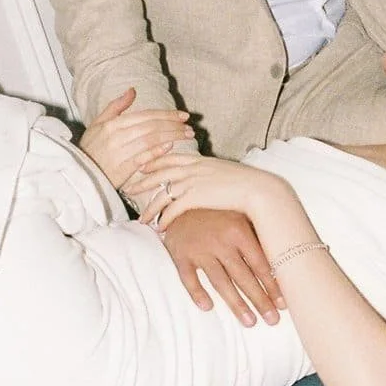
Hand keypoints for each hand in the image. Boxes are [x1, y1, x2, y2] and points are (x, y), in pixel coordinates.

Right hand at [77, 87, 190, 192]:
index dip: (166, 114)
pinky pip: (142, 157)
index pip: (146, 115)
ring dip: (172, 136)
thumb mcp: (98, 124)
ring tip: (187, 136)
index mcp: (112, 124)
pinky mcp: (121, 169)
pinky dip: (156, 151)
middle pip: (152, 126)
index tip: (183, 115)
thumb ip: (116, 107)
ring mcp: (119, 152)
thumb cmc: (89, 149)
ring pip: (150, 140)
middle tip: (190, 126)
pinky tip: (170, 147)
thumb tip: (132, 90)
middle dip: (173, 125)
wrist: (77, 174)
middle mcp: (116, 136)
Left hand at [125, 152, 285, 233]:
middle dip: (142, 182)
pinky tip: (160, 227)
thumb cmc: (245, 182)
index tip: (142, 166)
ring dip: (150, 208)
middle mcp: (192, 168)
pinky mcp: (195, 197)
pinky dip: (164, 218)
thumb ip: (210, 171)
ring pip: (162, 194)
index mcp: (199, 159)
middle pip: (159, 173)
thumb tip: (206, 177)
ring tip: (142, 219)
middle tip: (129, 188)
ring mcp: (192, 181)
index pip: (169, 157)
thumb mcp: (224, 170)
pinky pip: (173, 209)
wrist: (257, 189)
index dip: (153, 162)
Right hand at [158, 209, 284, 326]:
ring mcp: (199, 248)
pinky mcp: (180, 254)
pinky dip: (197, 293)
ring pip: (220, 282)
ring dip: (236, 304)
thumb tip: (282, 264)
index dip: (272, 285)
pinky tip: (207, 308)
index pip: (260, 264)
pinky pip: (188, 278)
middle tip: (272, 320)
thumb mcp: (239, 215)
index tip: (284, 304)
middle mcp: (221, 240)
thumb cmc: (217, 210)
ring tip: (250, 322)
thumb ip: (257, 236)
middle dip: (260, 300)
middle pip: (243, 277)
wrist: (179, 198)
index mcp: (239, 230)